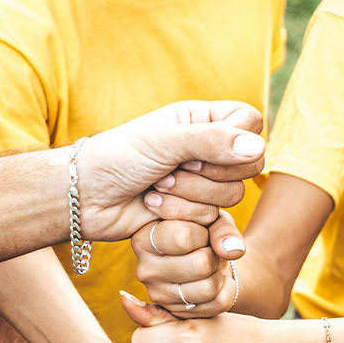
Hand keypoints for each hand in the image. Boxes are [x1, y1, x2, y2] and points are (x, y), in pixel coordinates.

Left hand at [78, 102, 265, 241]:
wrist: (86, 198)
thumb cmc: (117, 158)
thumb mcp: (164, 141)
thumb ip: (212, 141)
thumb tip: (257, 148)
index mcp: (202, 120)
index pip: (250, 123)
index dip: (234, 141)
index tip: (196, 151)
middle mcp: (208, 150)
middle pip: (246, 166)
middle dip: (204, 177)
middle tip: (167, 173)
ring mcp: (203, 183)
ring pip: (230, 197)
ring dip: (188, 200)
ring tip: (154, 193)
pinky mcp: (196, 214)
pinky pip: (215, 222)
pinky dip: (187, 220)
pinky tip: (158, 212)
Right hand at [131, 216, 246, 317]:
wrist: (204, 257)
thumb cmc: (203, 231)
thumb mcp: (212, 218)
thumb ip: (222, 228)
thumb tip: (233, 250)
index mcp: (144, 238)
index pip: (182, 238)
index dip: (204, 234)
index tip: (202, 231)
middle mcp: (145, 269)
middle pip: (199, 265)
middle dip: (214, 255)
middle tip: (209, 250)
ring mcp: (158, 294)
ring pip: (208, 288)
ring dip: (220, 274)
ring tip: (212, 264)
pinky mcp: (176, 312)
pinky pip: (217, 304)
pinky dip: (228, 290)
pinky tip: (220, 280)